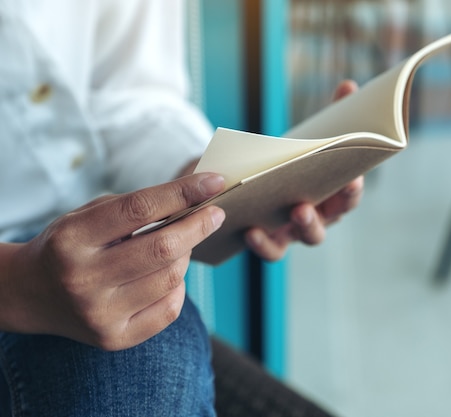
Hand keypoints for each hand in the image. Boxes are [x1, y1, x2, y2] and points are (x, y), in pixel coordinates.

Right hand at [0, 173, 224, 350]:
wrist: (30, 294)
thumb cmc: (70, 244)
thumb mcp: (88, 215)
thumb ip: (136, 207)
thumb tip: (196, 200)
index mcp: (72, 238)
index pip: (140, 209)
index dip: (183, 192)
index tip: (215, 181)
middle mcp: (82, 279)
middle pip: (163, 248)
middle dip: (198, 226)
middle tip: (215, 213)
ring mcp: (98, 314)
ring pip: (171, 277)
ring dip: (186, 255)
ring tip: (182, 244)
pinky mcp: (114, 339)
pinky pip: (169, 309)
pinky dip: (178, 286)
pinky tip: (170, 274)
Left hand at [245, 80, 364, 260]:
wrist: (246, 183)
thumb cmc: (285, 161)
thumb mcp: (304, 138)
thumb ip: (329, 116)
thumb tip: (348, 86)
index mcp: (331, 191)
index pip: (349, 194)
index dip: (353, 189)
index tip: (352, 177)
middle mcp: (320, 214)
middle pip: (332, 218)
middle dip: (332, 207)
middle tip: (317, 197)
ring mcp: (296, 231)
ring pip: (309, 237)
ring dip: (307, 226)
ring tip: (297, 210)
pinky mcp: (272, 241)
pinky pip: (273, 250)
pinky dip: (264, 244)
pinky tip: (251, 230)